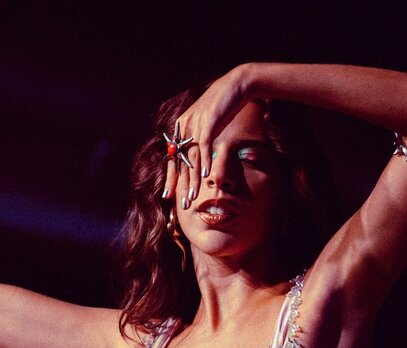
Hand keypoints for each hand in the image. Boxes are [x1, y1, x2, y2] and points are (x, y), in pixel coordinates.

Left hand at [162, 64, 255, 205]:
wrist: (237, 85)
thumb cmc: (224, 106)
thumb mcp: (208, 124)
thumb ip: (200, 139)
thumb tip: (199, 156)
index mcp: (182, 127)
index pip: (174, 158)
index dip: (172, 177)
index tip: (169, 195)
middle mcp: (186, 126)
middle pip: (181, 161)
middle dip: (181, 185)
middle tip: (182, 204)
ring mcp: (197, 123)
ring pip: (192, 158)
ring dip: (193, 180)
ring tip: (193, 197)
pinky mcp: (209, 121)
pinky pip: (205, 145)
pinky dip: (206, 161)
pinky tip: (207, 176)